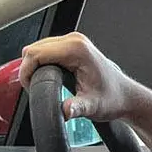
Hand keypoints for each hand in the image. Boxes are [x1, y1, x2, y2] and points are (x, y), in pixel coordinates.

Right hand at [19, 32, 133, 121]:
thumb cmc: (112, 98)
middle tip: (35, 89)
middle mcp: (75, 40)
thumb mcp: (92, 106)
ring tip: (42, 85)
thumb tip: (65, 110)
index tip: (29, 88)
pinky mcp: (72, 46)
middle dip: (28, 69)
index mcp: (77, 49)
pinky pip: (45, 51)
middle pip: (33, 49)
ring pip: (37, 48)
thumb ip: (77, 108)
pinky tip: (48, 78)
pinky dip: (41, 64)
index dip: (26, 72)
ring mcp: (73, 41)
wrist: (125, 96)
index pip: (35, 53)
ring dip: (34, 66)